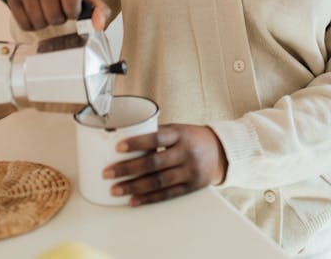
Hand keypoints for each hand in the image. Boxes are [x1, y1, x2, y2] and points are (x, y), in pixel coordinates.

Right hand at [7, 0, 110, 31]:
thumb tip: (99, 26)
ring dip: (46, 23)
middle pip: (53, 16)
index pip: (71, 10)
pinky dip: (32, 25)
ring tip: (49, 11)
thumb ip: (100, 12)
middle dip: (59, 19)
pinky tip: (37, 13)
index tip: (72, 5)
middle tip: (59, 9)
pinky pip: (24, 24)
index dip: (73, 13)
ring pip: (38, 21)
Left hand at [102, 124, 227, 205]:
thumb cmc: (193, 138)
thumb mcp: (179, 130)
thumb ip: (158, 135)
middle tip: (108, 173)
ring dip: (134, 187)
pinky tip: (133, 200)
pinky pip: (167, 194)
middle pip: (153, 162)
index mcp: (181, 134)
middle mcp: (186, 152)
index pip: (157, 138)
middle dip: (127, 169)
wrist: (221, 152)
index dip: (137, 143)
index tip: (118, 147)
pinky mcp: (191, 186)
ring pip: (158, 181)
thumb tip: (127, 140)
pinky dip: (148, 198)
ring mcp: (190, 171)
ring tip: (115, 190)